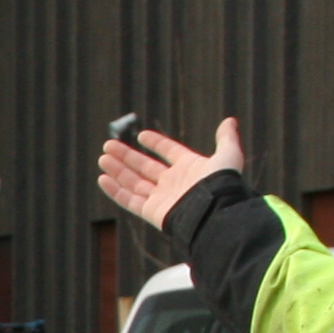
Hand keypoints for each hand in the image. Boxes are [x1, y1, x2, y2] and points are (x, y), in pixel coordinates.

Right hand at [94, 116, 248, 234]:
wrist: (214, 212)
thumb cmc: (221, 184)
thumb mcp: (228, 154)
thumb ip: (226, 138)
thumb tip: (230, 121)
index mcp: (189, 168)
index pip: (169, 152)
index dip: (156, 143)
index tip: (141, 135)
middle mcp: (174, 183)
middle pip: (145, 167)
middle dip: (126, 156)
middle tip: (108, 145)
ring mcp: (162, 198)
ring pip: (134, 182)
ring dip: (118, 170)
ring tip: (103, 157)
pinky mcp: (152, 212)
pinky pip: (129, 200)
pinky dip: (115, 191)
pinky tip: (103, 179)